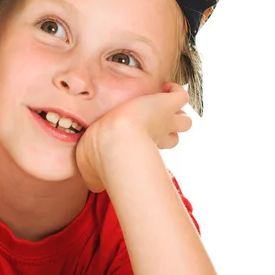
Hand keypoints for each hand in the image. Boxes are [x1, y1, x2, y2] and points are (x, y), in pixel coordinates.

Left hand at [75, 82, 190, 191]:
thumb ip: (93, 176)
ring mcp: (164, 121)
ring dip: (175, 116)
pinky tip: (164, 89)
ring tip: (160, 107)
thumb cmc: (100, 156)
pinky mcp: (167, 104)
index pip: (154, 146)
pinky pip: (181, 96)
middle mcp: (156, 137)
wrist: (114, 139)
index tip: (138, 139)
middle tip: (151, 124)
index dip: (151, 142)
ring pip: (184, 122)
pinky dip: (174, 91)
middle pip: (172, 139)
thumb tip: (95, 185)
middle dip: (167, 131)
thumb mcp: (90, 170)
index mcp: (141, 147)